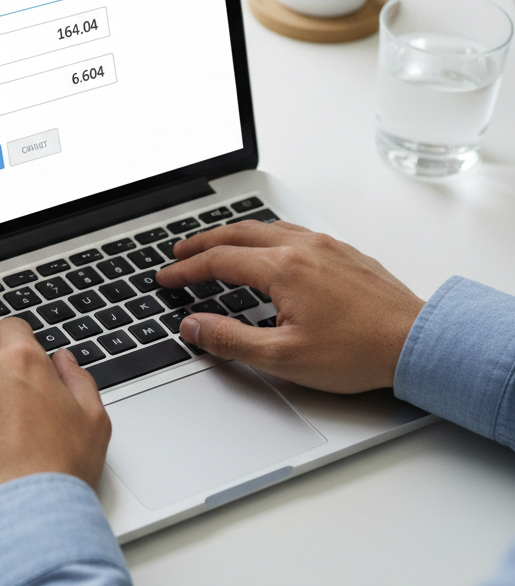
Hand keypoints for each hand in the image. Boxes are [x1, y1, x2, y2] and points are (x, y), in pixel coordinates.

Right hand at [156, 221, 424, 392]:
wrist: (419, 344)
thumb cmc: (359, 352)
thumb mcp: (283, 357)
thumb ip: (230, 340)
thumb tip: (194, 326)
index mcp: (282, 269)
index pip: (219, 262)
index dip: (186, 271)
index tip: (167, 278)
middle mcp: (302, 248)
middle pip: (238, 233)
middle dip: (203, 243)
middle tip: (180, 253)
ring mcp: (326, 246)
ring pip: (267, 228)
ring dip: (234, 234)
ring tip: (217, 244)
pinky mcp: (344, 253)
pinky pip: (294, 231)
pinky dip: (266, 234)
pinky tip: (268, 245)